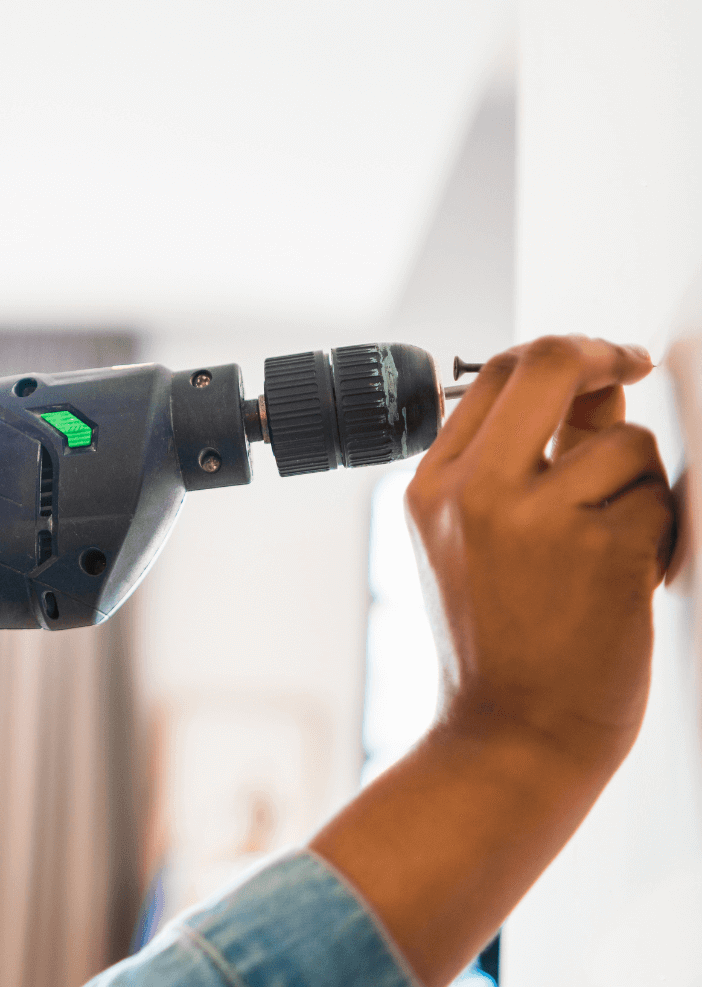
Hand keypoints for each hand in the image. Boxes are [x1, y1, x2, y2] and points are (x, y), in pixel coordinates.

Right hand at [311, 335, 673, 986]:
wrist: (512, 736)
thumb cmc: (502, 644)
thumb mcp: (474, 542)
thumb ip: (523, 462)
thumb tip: (593, 386)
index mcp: (432, 487)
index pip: (497, 374)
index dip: (563, 354)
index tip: (605, 363)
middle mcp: (474, 492)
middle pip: (553, 365)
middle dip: (606, 358)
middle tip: (633, 367)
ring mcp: (536, 519)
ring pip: (626, 444)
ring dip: (639, 487)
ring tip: (610, 547)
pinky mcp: (600, 551)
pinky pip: (657, 502)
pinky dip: (656, 537)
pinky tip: (623, 582)